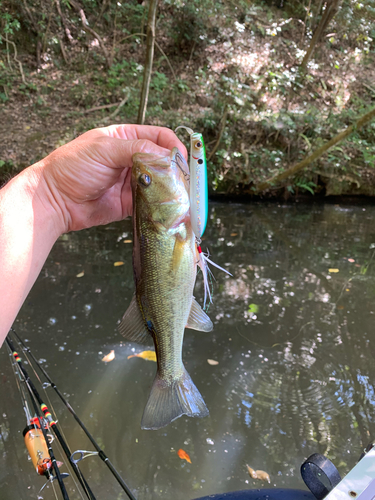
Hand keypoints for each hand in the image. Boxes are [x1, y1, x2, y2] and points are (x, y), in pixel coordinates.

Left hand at [37, 124, 187, 233]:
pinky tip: (165, 203)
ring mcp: (132, 181)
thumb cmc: (71, 168)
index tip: (181, 157)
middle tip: (182, 177)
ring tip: (176, 191)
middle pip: (163, 160)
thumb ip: (137, 149)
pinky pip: (151, 201)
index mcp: (125, 138)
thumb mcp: (104, 149)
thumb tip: (165, 155)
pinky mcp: (130, 202)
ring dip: (170, 186)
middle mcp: (131, 158)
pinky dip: (160, 202)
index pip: (158, 136)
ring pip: (160, 181)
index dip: (172, 145)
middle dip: (174, 167)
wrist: (55, 200)